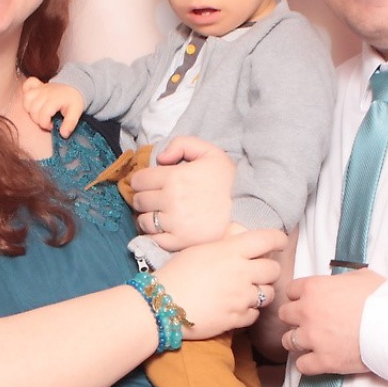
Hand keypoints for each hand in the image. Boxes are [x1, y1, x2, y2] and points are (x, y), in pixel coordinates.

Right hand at [21, 78, 85, 135]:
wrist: (74, 87)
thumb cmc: (74, 101)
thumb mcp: (76, 113)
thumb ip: (70, 124)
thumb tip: (63, 134)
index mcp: (55, 100)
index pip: (43, 115)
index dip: (45, 124)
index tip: (52, 126)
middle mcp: (45, 93)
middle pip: (33, 110)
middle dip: (38, 120)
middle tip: (47, 121)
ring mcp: (40, 88)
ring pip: (27, 100)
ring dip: (30, 110)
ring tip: (39, 114)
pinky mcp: (36, 86)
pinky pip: (26, 86)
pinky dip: (27, 94)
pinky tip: (32, 101)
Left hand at [128, 135, 234, 250]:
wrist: (248, 208)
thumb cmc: (227, 180)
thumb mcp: (209, 152)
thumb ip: (182, 144)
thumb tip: (160, 158)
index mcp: (175, 177)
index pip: (138, 180)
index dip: (141, 180)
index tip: (149, 183)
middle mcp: (171, 200)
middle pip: (139, 201)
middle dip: (144, 197)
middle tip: (155, 198)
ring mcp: (175, 223)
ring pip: (144, 221)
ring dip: (148, 217)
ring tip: (161, 214)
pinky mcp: (180, 242)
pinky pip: (154, 239)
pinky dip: (155, 234)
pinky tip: (166, 228)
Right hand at [152, 228, 285, 335]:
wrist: (160, 306)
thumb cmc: (175, 274)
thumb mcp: (200, 250)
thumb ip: (225, 247)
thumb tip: (240, 246)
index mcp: (230, 251)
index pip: (268, 239)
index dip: (278, 239)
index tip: (279, 243)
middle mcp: (240, 272)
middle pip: (273, 270)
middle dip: (268, 271)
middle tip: (258, 273)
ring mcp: (240, 297)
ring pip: (267, 294)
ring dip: (260, 293)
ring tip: (246, 292)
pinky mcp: (236, 319)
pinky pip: (254, 314)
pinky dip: (248, 311)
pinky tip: (235, 308)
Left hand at [278, 270, 384, 375]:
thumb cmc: (382, 298)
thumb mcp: (361, 276)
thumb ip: (340, 280)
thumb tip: (339, 284)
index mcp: (314, 288)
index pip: (291, 290)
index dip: (300, 296)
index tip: (309, 301)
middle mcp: (307, 312)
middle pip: (285, 315)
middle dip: (295, 318)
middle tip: (310, 322)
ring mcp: (313, 338)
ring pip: (288, 341)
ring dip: (298, 341)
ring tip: (312, 342)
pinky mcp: (323, 360)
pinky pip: (301, 365)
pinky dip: (307, 363)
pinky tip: (317, 359)